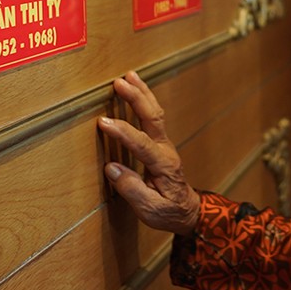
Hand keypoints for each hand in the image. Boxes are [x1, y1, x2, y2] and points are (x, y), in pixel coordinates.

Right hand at [99, 70, 200, 234]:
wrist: (187, 211)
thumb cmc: (168, 212)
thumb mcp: (151, 210)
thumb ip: (131, 189)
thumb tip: (111, 169)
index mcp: (163, 166)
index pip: (142, 144)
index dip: (122, 132)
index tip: (103, 122)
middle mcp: (165, 150)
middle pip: (153, 118)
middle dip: (136, 99)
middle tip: (119, 83)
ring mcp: (165, 144)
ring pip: (155, 113)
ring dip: (142, 93)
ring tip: (128, 76)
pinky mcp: (161, 142)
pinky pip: (154, 116)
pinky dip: (145, 99)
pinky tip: (136, 89)